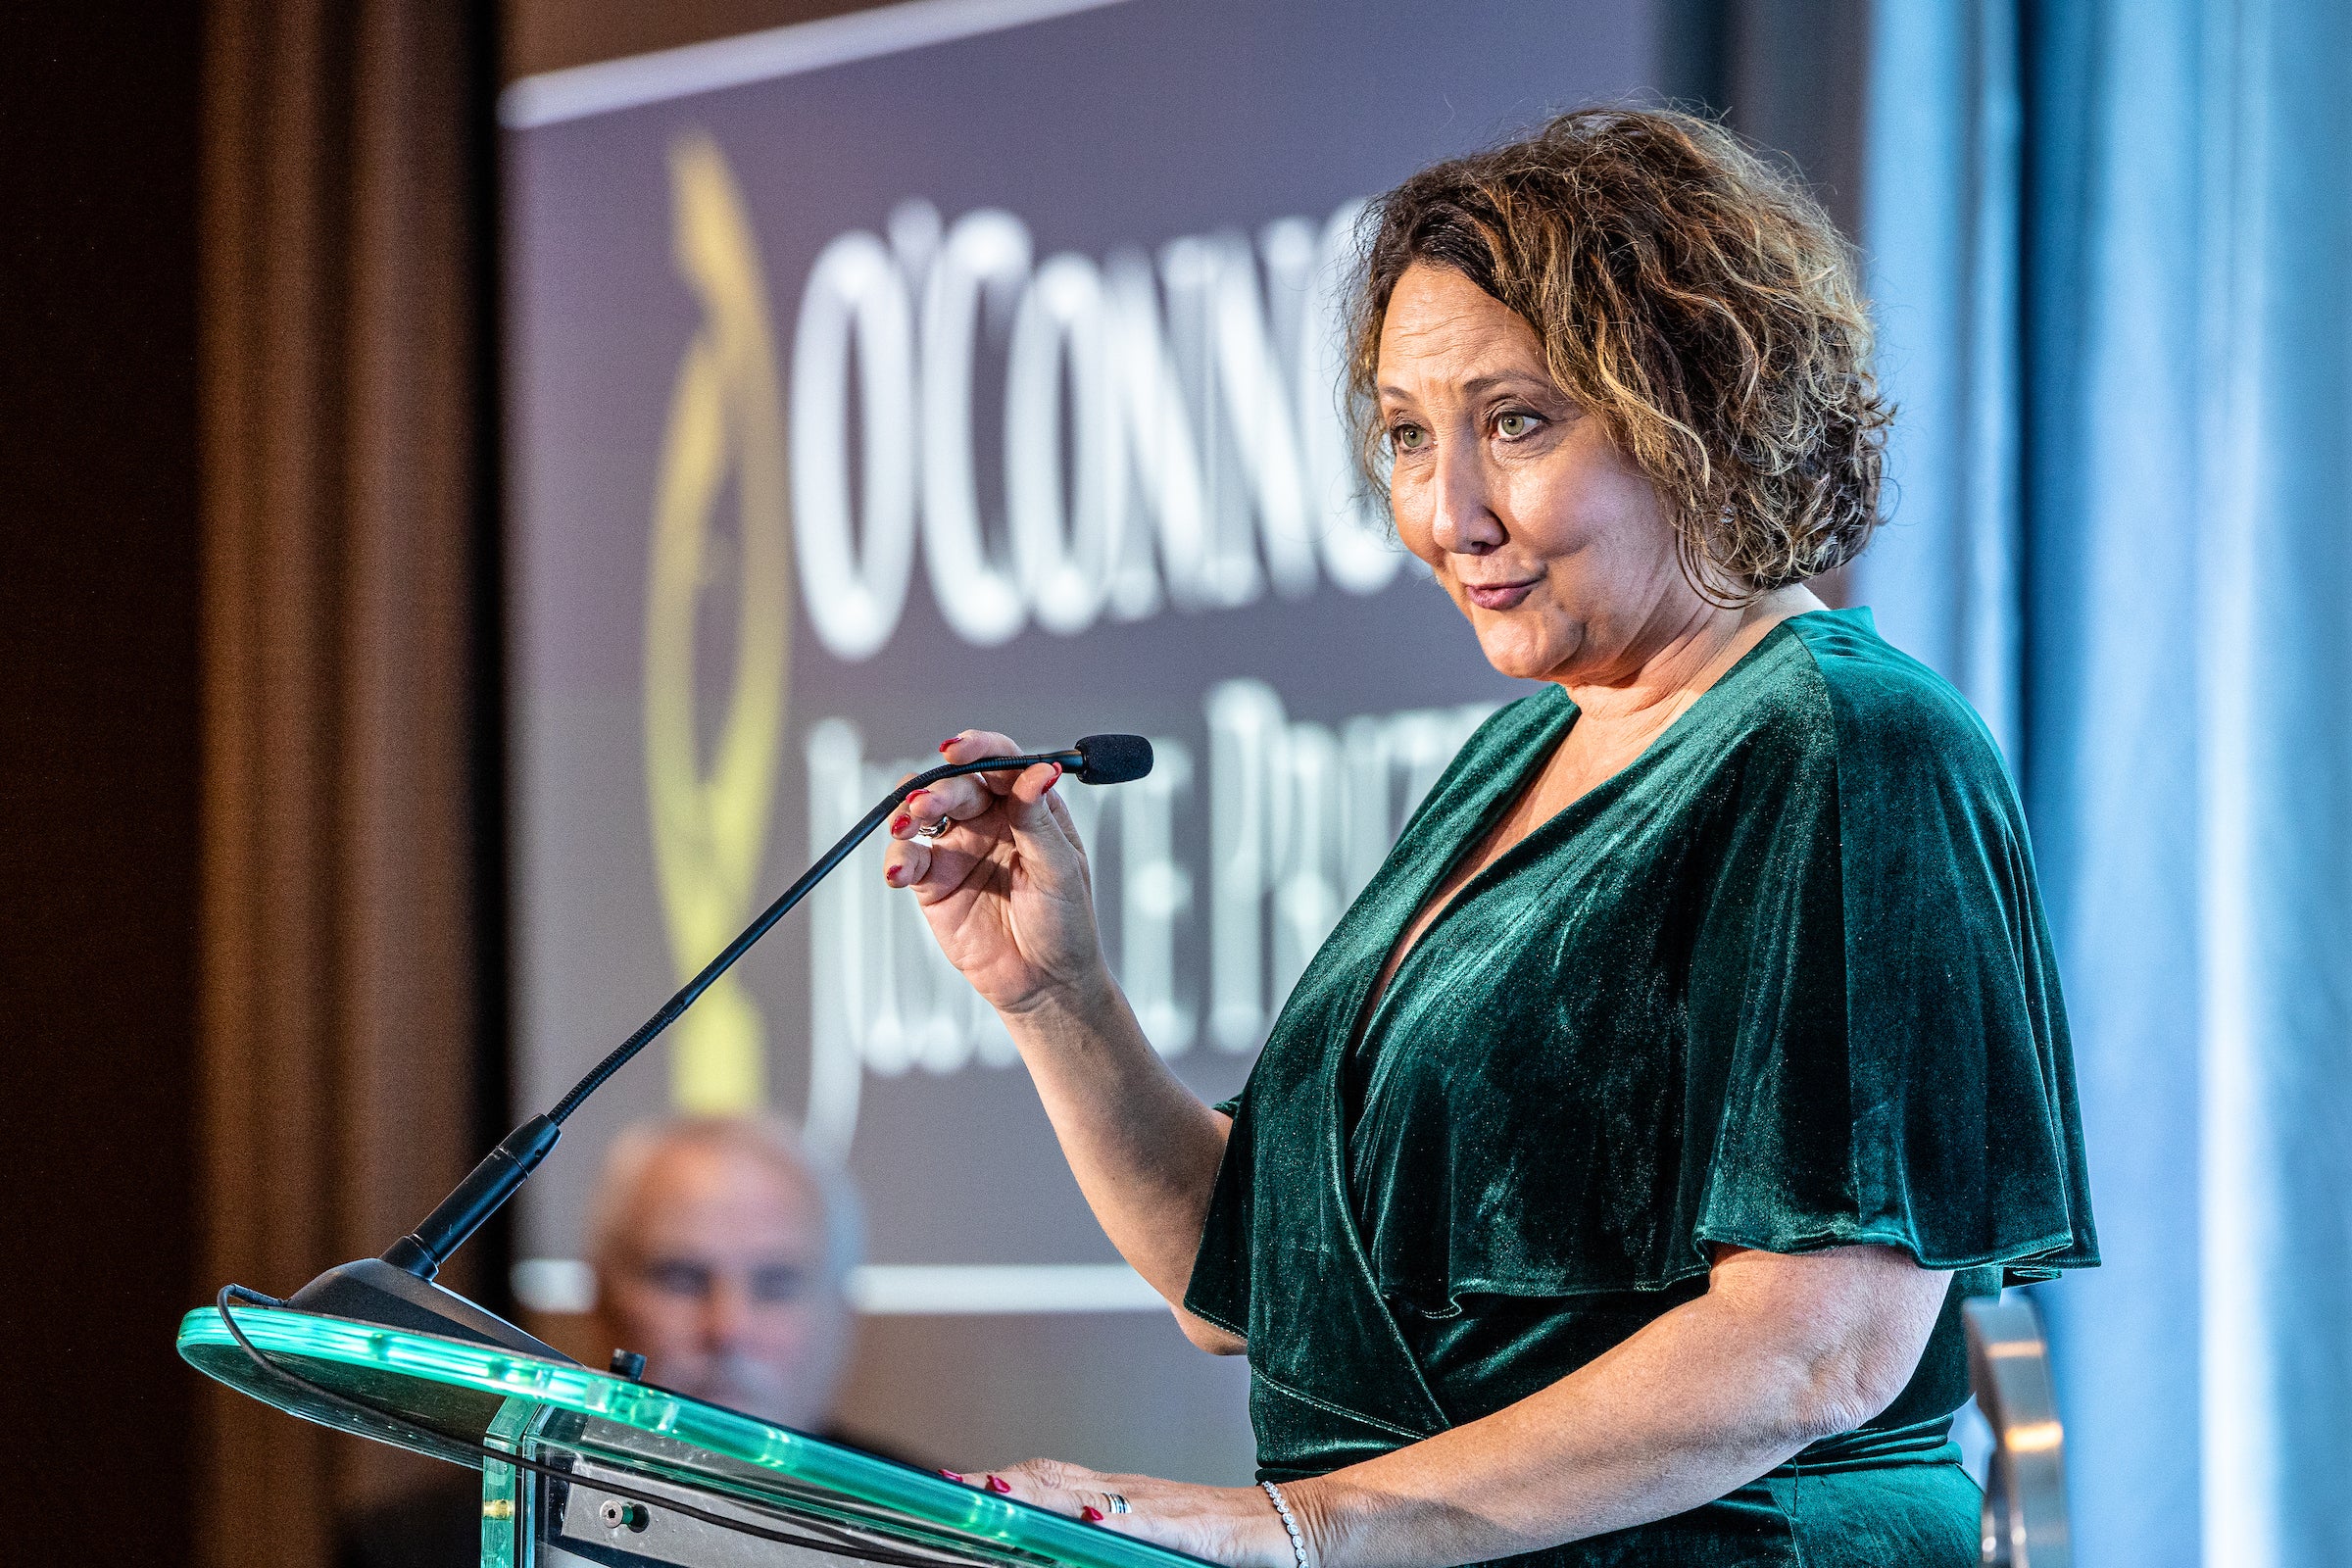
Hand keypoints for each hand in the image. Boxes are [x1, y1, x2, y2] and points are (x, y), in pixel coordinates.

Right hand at [881, 731, 1111, 1015]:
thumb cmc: (1066, 926)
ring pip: (924, 814)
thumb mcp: (1061, 870)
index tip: (958, 750)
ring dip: (909, 812)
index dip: (978, 749)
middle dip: (938, 788)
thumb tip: (1039, 770)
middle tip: (926, 805)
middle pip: (957, 785)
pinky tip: (897, 869)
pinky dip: (897, 859)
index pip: (1001, 763)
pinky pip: (908, 860)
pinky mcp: (933, 883)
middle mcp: (991, 821)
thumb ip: (1039, 820)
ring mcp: (960, 849)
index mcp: (1029, 808)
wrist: (1047, 986)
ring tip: (907, 825)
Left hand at [948, 1461, 1297, 1567]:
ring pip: (1090, 1493)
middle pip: (1055, 1479)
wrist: (1295, 1528)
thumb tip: (1066, 1542)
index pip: (1049, 1480)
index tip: (955, 1485)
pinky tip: (1089, 1520)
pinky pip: (1149, 1523)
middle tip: (954, 1488)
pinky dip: (1116, 1519)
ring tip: (995, 1494)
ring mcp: (1162, 1508)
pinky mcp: (1195, 1528)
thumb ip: (1113, 1544)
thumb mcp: (1156, 1541)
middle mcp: (1133, 1494)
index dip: (1002, 1480)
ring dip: (1040, 1494)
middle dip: (1002, 1483)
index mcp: (1120, 1499)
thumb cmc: (1226, 1540)